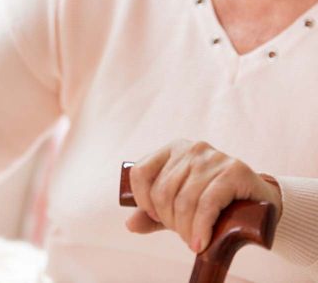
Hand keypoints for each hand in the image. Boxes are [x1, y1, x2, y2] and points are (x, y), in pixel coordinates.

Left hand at [126, 139, 282, 252]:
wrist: (260, 204)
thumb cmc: (214, 203)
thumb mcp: (178, 208)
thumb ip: (153, 214)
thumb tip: (130, 224)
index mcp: (173, 149)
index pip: (141, 171)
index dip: (143, 199)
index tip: (155, 216)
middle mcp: (191, 148)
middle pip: (162, 191)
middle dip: (169, 220)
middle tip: (183, 235)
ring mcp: (213, 157)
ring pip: (184, 200)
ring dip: (186, 229)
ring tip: (193, 241)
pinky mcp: (234, 170)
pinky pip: (207, 204)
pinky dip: (200, 228)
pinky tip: (201, 242)